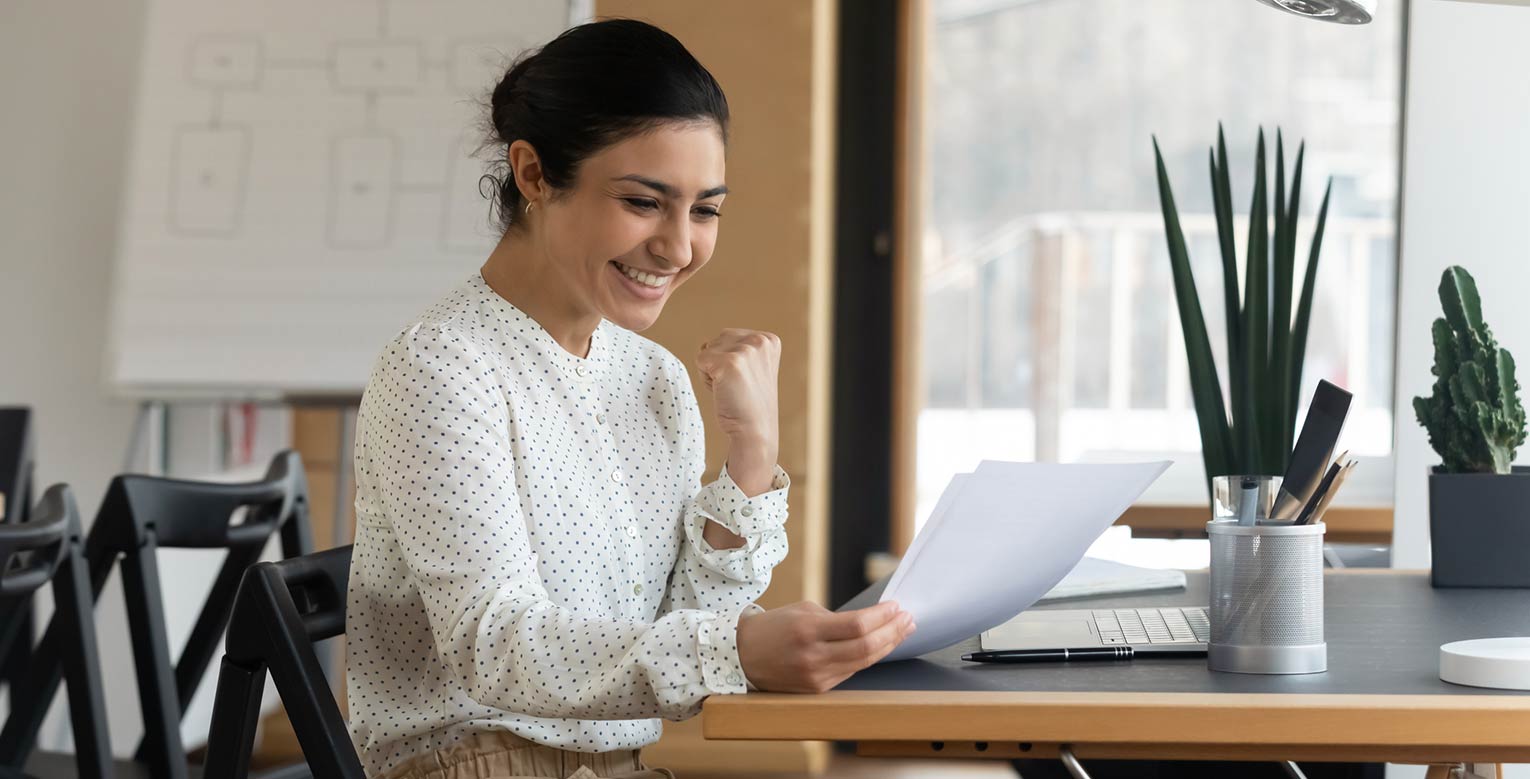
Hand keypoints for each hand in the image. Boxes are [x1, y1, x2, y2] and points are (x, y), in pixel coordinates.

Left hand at [696, 329, 780, 456]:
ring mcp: (746, 350)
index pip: (730, 337)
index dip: (730, 360)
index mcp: (769, 340)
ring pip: (707, 350)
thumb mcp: (750, 367)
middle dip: (719, 363)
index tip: (746, 379)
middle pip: (717, 341)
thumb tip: (704, 343)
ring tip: (731, 389)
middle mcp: (760, 341)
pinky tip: (723, 391)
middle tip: (736, 386)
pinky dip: (705, 379)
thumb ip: (734, 348)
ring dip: (711, 371)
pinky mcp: (729, 362)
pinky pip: (700, 361)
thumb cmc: (748, 403)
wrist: (755, 431)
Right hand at [736, 600, 915, 693]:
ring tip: (902, 632)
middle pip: (866, 646)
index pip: (857, 625)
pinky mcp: (817, 689)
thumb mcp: (803, 611)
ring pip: (863, 662)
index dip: (882, 616)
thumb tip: (872, 622)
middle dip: (892, 632)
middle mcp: (813, 655)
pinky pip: (850, 672)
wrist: (743, 655)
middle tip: (908, 619)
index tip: (896, 606)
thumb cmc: (775, 626)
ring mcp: (815, 676)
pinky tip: (881, 647)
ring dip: (887, 646)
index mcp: (808, 629)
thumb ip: (836, 619)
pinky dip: (869, 658)